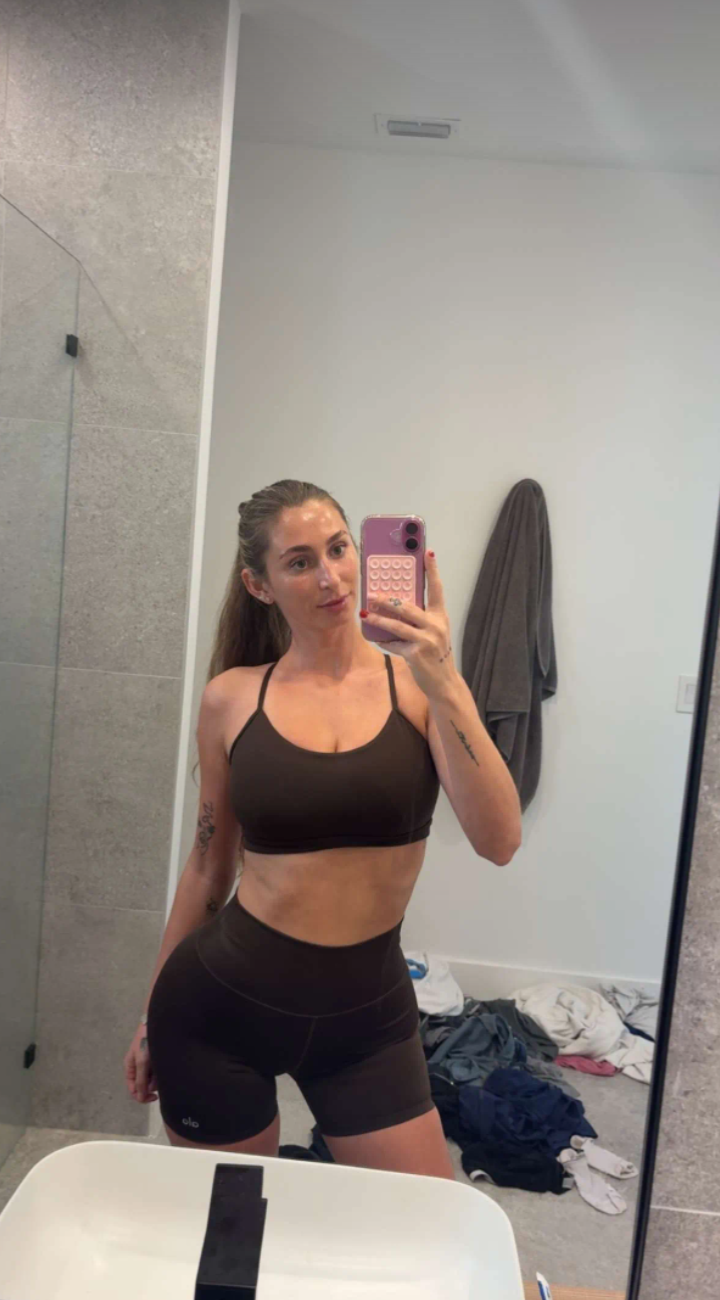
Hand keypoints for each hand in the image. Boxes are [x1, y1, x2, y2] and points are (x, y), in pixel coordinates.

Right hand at [123, 1022, 157, 1104]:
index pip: (134, 1090)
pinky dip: (163, 1071)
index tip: (154, 1097)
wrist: (159, 1022)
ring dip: (159, 1077)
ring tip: (162, 1065)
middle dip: (153, 1085)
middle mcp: (138, 1067)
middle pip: (145, 1086)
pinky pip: (159, 1072)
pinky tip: (166, 1063)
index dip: (142, 1096)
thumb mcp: (142, 1062)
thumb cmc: (147, 1041)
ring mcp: (148, 1063)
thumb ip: (141, 1080)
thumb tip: (140, 1097)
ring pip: (154, 1080)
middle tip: (159, 1076)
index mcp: (130, 1068)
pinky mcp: (157, 1059)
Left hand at [361, 551, 455, 698]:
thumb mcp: (434, 632)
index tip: (428, 552)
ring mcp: (427, 640)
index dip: (432, 570)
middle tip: (372, 594)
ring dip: (379, 619)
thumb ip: (421, 619)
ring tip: (366, 614)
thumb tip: (396, 605)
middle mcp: (436, 625)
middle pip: (408, 606)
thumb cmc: (435, 653)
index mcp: (441, 616)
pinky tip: (376, 637)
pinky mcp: (416, 654)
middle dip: (388, 600)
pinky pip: (394, 644)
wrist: (444, 681)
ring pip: (397, 625)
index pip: (437, 589)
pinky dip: (384, 641)